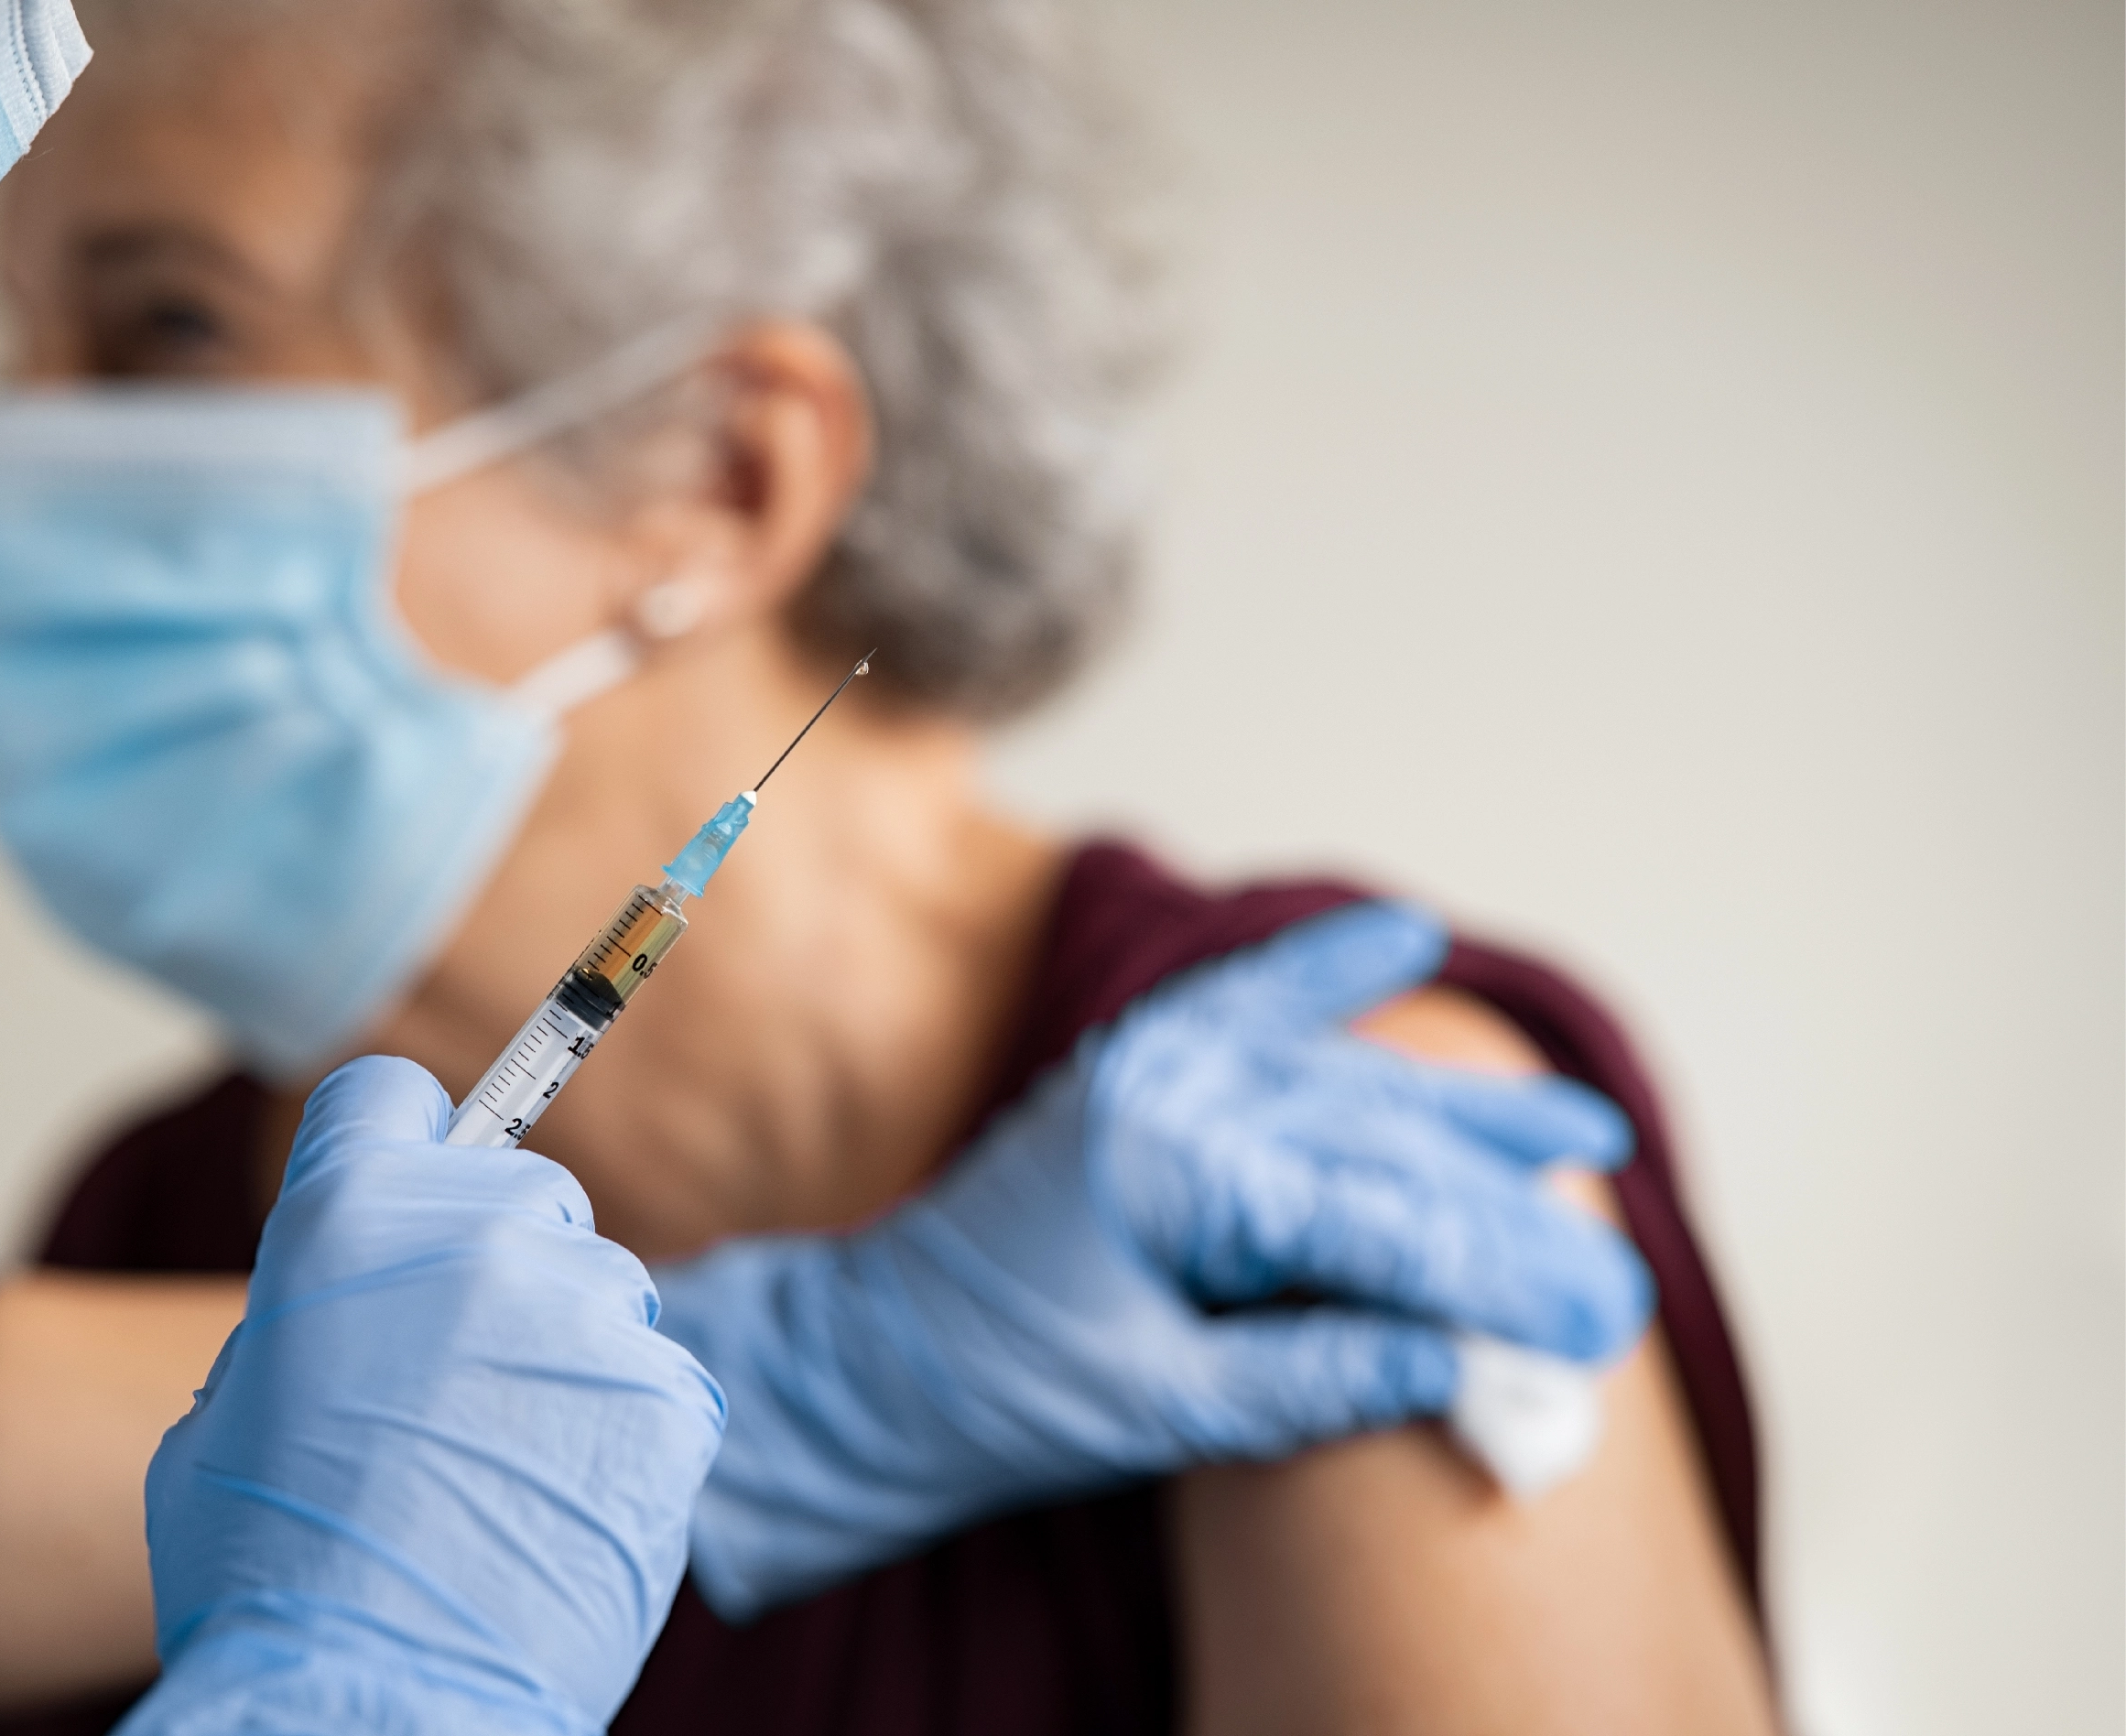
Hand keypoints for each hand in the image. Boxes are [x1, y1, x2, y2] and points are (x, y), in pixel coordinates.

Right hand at [122, 1057, 724, 1735]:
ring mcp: (582, 1309)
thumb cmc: (267, 1576)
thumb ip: (305, 1316)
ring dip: (565, 1354)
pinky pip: (657, 1378)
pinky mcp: (666, 1391)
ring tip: (504, 1469)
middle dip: (498, 1265)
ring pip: (599, 1289)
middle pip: (523, 1193)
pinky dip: (622, 1432)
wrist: (373, 1700)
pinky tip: (560, 1505)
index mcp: (343, 1219)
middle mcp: (475, 1235)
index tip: (413, 1185)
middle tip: (454, 1378)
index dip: (397, 1144)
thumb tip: (358, 1299)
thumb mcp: (226, 1414)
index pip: (390, 1098)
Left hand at [653, 901, 1649, 1619]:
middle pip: (1383, 1141)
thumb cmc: (995, 1392)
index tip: (1600, 1317)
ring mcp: (1153, 1065)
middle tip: (1616, 1274)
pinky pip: (1249, 1004)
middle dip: (1506, 1210)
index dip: (1500, 1271)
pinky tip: (1400, 937)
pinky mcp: (1138, 1069)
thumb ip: (1315, 1377)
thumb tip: (1464, 1366)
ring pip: (1342, 1079)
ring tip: (1579, 1132)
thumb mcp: (1161, 1409)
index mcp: (1177, 1169)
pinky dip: (1325, 974)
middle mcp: (1173, 1090)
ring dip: (1459, 1112)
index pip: (1381, 1218)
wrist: (866, 1359)